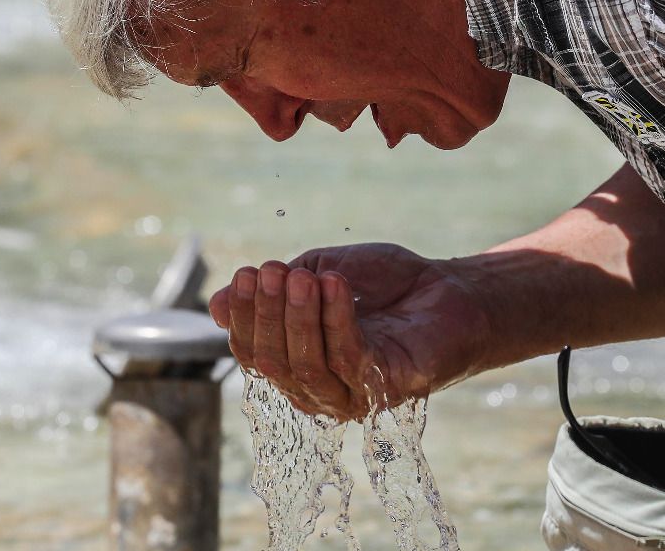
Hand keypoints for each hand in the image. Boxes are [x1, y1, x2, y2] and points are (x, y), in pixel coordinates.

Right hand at [207, 243, 490, 419]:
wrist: (449, 289)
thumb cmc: (384, 283)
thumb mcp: (316, 275)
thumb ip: (274, 293)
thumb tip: (214, 306)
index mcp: (296, 365)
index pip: (254, 353)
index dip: (244, 316)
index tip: (247, 273)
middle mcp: (318, 390)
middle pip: (274, 362)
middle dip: (267, 314)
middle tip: (273, 270)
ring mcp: (350, 395)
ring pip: (306, 366)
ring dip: (299, 317)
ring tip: (302, 275)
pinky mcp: (384, 388)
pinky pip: (348, 358)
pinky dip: (336, 319)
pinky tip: (334, 284)